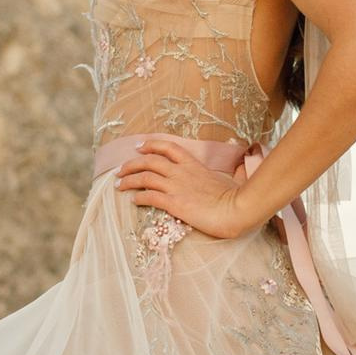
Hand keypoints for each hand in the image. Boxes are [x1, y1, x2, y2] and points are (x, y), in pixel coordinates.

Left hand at [115, 137, 256, 239]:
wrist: (236, 209)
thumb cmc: (235, 197)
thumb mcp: (226, 179)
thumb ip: (218, 175)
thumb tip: (232, 173)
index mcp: (193, 164)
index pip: (167, 147)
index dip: (150, 145)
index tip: (139, 147)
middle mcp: (181, 172)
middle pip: (149, 161)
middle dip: (131, 164)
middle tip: (120, 170)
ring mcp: (176, 187)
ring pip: (145, 177)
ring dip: (129, 180)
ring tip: (119, 185)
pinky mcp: (174, 203)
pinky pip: (149, 196)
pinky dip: (138, 197)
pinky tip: (133, 200)